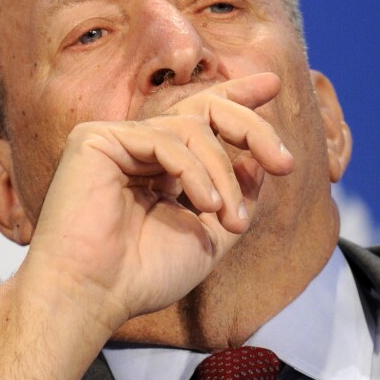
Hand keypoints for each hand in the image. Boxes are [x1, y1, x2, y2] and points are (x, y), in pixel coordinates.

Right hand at [25, 71, 294, 325]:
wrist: (94, 295)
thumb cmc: (144, 275)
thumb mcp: (210, 237)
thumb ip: (236, 198)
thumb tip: (259, 163)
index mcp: (161, 168)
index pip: (202, 119)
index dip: (237, 96)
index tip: (272, 84)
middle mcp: (139, 148)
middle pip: (204, 110)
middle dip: (251, 128)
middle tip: (285, 161)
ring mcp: (116, 141)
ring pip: (191, 129)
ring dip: (223, 174)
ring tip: (231, 220)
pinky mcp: (95, 139)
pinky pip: (163, 140)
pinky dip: (194, 171)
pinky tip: (205, 206)